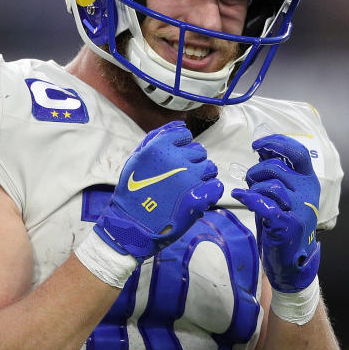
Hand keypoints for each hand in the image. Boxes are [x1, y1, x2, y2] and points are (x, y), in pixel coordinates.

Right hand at [94, 121, 222, 260]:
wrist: (132, 224)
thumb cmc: (133, 191)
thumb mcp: (137, 158)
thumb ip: (157, 137)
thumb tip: (180, 124)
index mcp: (160, 147)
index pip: (185, 135)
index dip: (181, 147)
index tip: (173, 160)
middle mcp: (176, 159)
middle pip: (199, 152)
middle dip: (192, 162)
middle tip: (179, 178)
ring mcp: (189, 179)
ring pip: (210, 168)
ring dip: (202, 176)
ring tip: (188, 188)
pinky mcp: (197, 198)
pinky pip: (216, 186)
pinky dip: (210, 192)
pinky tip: (197, 197)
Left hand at [231, 134, 320, 292]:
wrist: (292, 259)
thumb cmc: (285, 222)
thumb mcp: (284, 194)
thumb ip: (276, 173)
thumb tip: (263, 149)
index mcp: (309, 181)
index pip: (297, 152)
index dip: (276, 143)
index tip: (257, 145)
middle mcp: (307, 193)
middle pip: (277, 167)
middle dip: (257, 170)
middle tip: (249, 180)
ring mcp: (299, 209)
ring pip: (271, 185)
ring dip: (254, 186)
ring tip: (248, 193)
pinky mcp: (286, 224)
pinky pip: (263, 203)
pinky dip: (248, 197)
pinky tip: (240, 196)